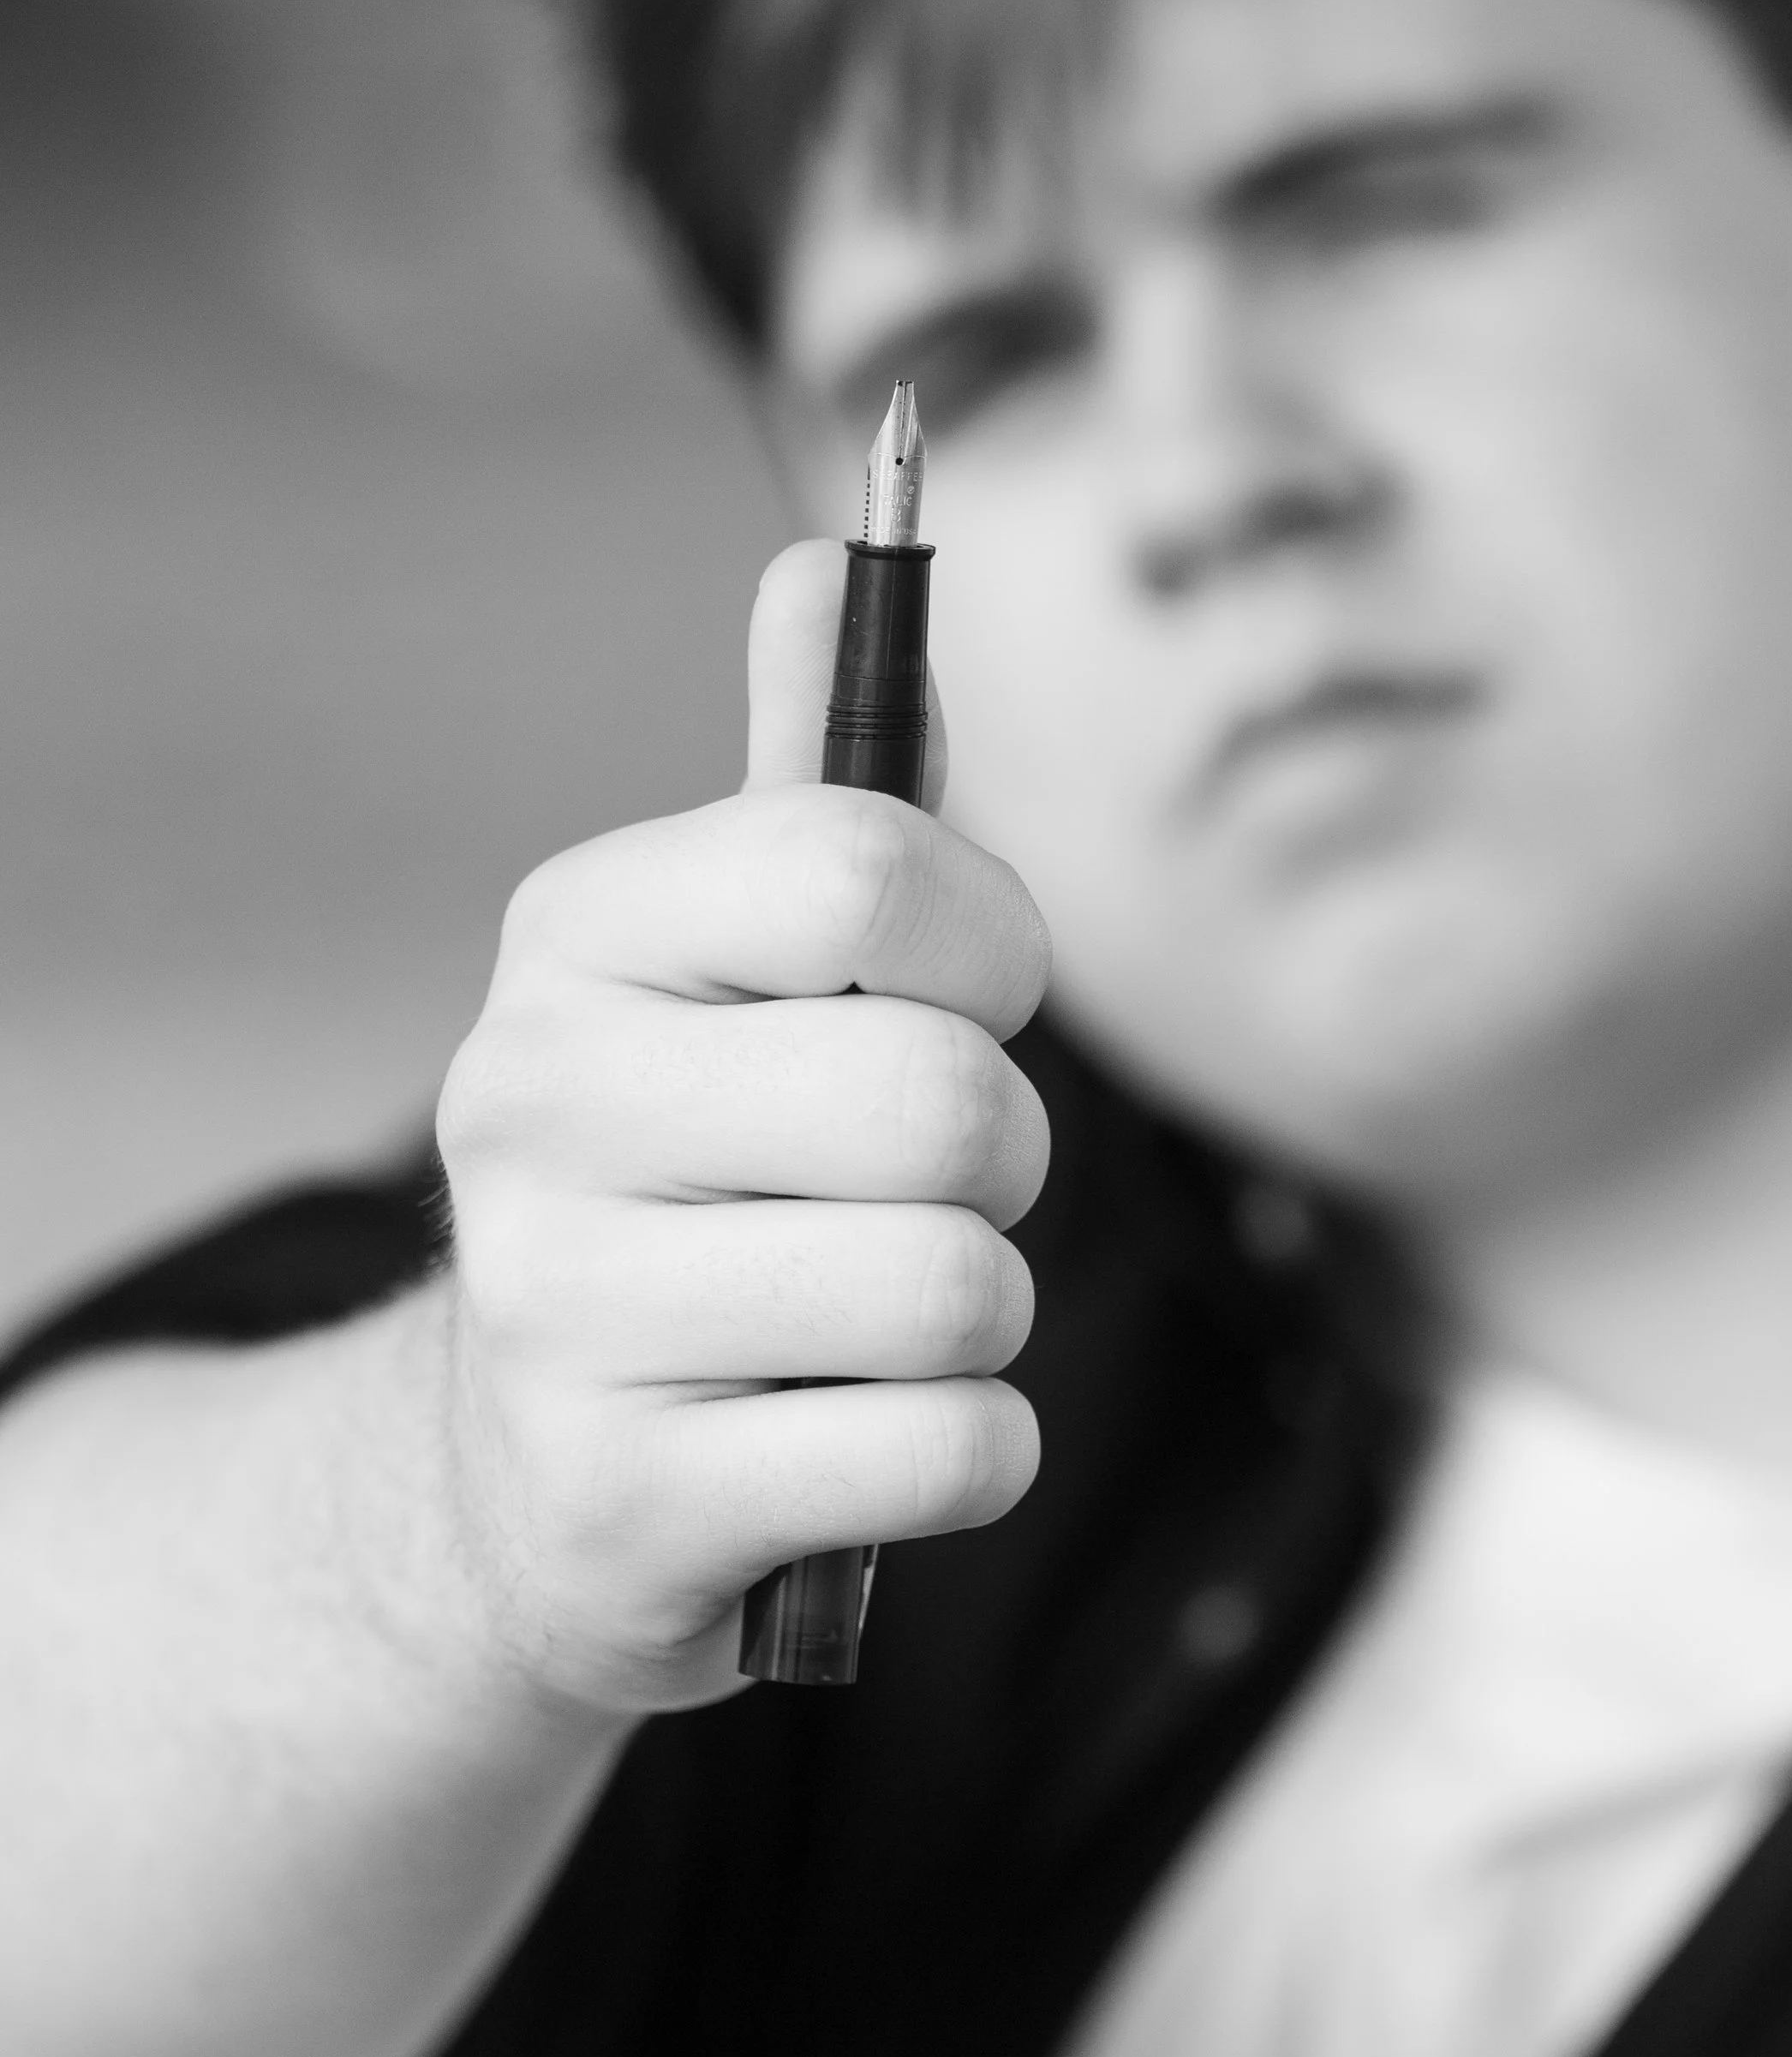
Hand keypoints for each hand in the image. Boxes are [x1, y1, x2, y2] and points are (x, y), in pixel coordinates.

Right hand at [436, 540, 1051, 1710]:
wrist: (525, 1475)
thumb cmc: (696, 1174)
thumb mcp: (729, 968)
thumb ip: (814, 783)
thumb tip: (830, 550)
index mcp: (575, 938)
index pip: (861, 868)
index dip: (986, 942)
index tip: (961, 997)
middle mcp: (531, 1108)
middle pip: (943, 1102)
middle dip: (1002, 1159)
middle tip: (925, 1188)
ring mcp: (560, 1320)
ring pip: (958, 1291)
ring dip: (983, 1315)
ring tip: (880, 1316)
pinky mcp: (628, 1507)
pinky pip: (948, 1454)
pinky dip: (966, 1450)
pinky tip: (867, 1433)